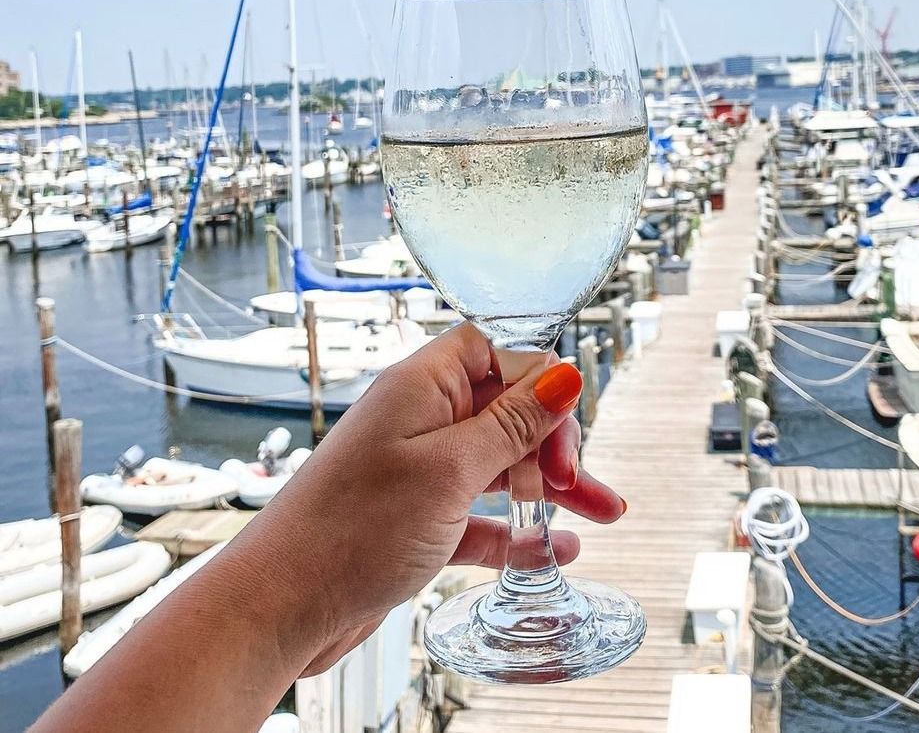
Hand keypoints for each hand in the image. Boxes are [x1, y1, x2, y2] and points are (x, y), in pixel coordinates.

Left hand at [216, 322, 624, 676]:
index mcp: (422, 386)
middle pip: (506, 408)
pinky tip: (552, 550)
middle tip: (578, 481)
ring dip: (548, 487)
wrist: (279, 609)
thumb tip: (563, 375)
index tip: (566, 418)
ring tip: (599, 514)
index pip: (495, 350)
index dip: (538, 377)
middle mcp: (420, 420)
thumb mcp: (449, 470)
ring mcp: (418, 471)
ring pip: (500, 463)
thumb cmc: (349, 531)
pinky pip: (480, 513)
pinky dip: (516, 530)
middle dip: (554, 440)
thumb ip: (512, 424)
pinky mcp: (416, 519)